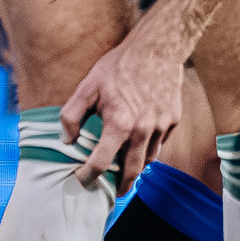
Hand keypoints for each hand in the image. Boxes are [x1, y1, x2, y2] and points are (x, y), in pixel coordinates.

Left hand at [54, 26, 184, 186]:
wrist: (158, 48)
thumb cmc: (119, 66)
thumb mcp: (87, 87)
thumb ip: (71, 116)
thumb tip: (66, 140)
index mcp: (119, 125)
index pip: (101, 164)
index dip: (87, 176)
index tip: (82, 179)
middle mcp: (142, 131)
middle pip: (131, 171)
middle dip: (120, 186)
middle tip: (113, 192)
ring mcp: (161, 127)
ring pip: (149, 159)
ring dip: (137, 168)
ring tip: (127, 172)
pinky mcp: (173, 120)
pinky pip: (160, 142)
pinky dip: (150, 148)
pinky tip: (141, 144)